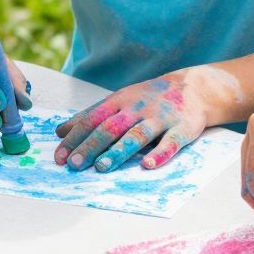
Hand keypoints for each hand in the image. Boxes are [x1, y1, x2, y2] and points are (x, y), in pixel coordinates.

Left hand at [54, 67, 232, 172]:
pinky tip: (148, 165)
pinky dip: (160, 154)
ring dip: (118, 151)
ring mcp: (160, 118)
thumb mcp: (119, 100)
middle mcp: (137, 108)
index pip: (92, 119)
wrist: (194, 87)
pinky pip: (170, 142)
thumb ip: (91, 116)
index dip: (75, 138)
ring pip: (137, 135)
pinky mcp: (181, 128)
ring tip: (102, 167)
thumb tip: (60, 132)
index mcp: (119, 101)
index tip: (60, 157)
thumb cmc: (149, 98)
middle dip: (90, 146)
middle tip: (74, 165)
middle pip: (110, 128)